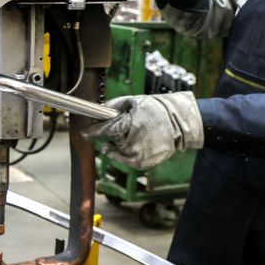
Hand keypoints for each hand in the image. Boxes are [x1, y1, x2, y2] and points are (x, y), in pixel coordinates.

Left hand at [82, 91, 202, 169]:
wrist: (180, 124)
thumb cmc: (157, 109)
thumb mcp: (135, 101)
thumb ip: (114, 105)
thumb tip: (99, 109)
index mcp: (131, 124)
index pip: (106, 129)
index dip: (93, 131)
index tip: (84, 133)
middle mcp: (133, 142)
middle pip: (113, 140)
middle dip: (115, 135)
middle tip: (128, 127)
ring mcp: (139, 155)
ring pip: (119, 151)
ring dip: (122, 144)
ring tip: (138, 134)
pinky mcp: (143, 164)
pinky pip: (127, 160)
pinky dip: (128, 153)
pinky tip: (138, 144)